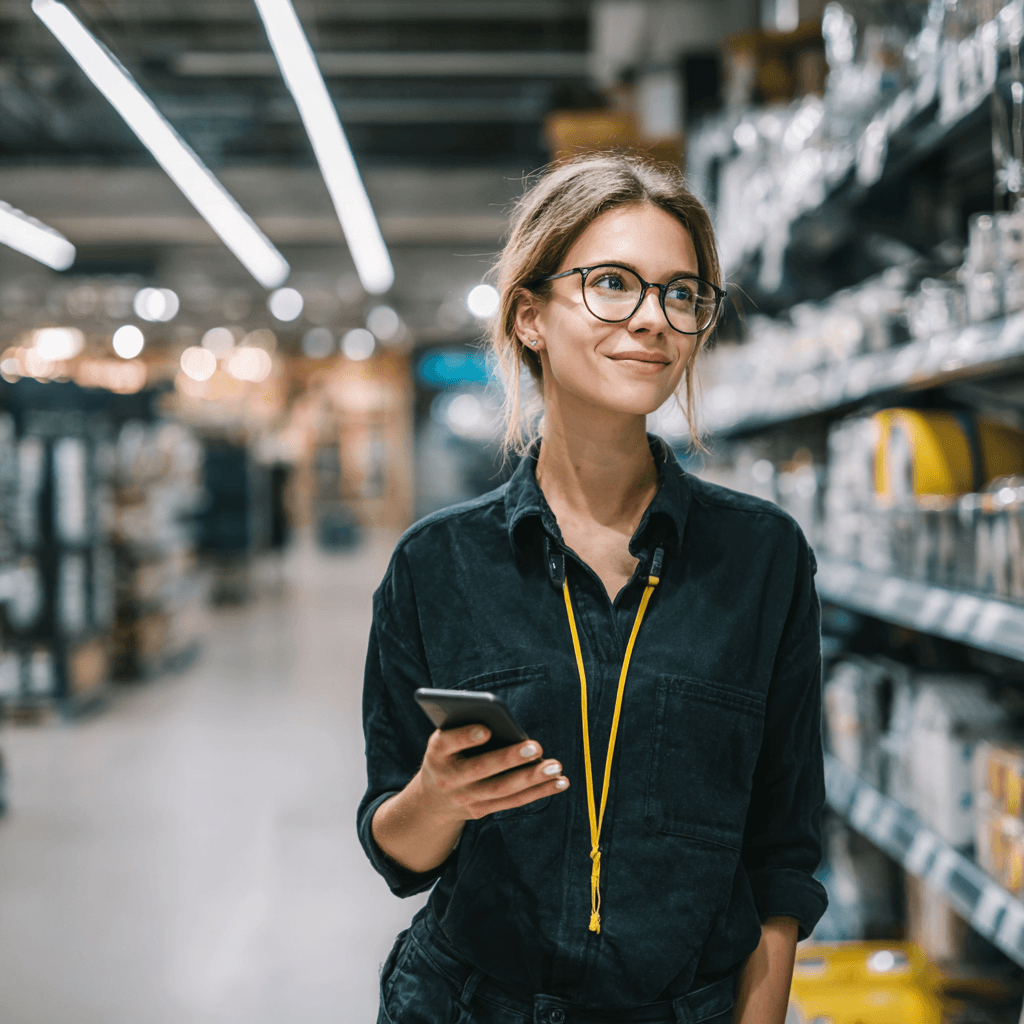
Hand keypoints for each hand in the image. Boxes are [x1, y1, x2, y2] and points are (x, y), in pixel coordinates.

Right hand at [417, 724, 568, 821]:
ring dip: (531, 778)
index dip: (466, 737)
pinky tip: (559, 782)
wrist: (432, 799)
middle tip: (535, 746)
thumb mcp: (446, 738)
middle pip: (481, 769)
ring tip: (555, 766)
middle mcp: (448, 778)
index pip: (448, 743)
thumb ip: (466, 726)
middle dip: (509, 758)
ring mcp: (464, 798)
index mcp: (437, 752)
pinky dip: (538, 792)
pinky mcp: (481, 810)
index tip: (487, 729)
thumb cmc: (449, 753)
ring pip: (501, 789)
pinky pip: (513, 801)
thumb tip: (501, 717)